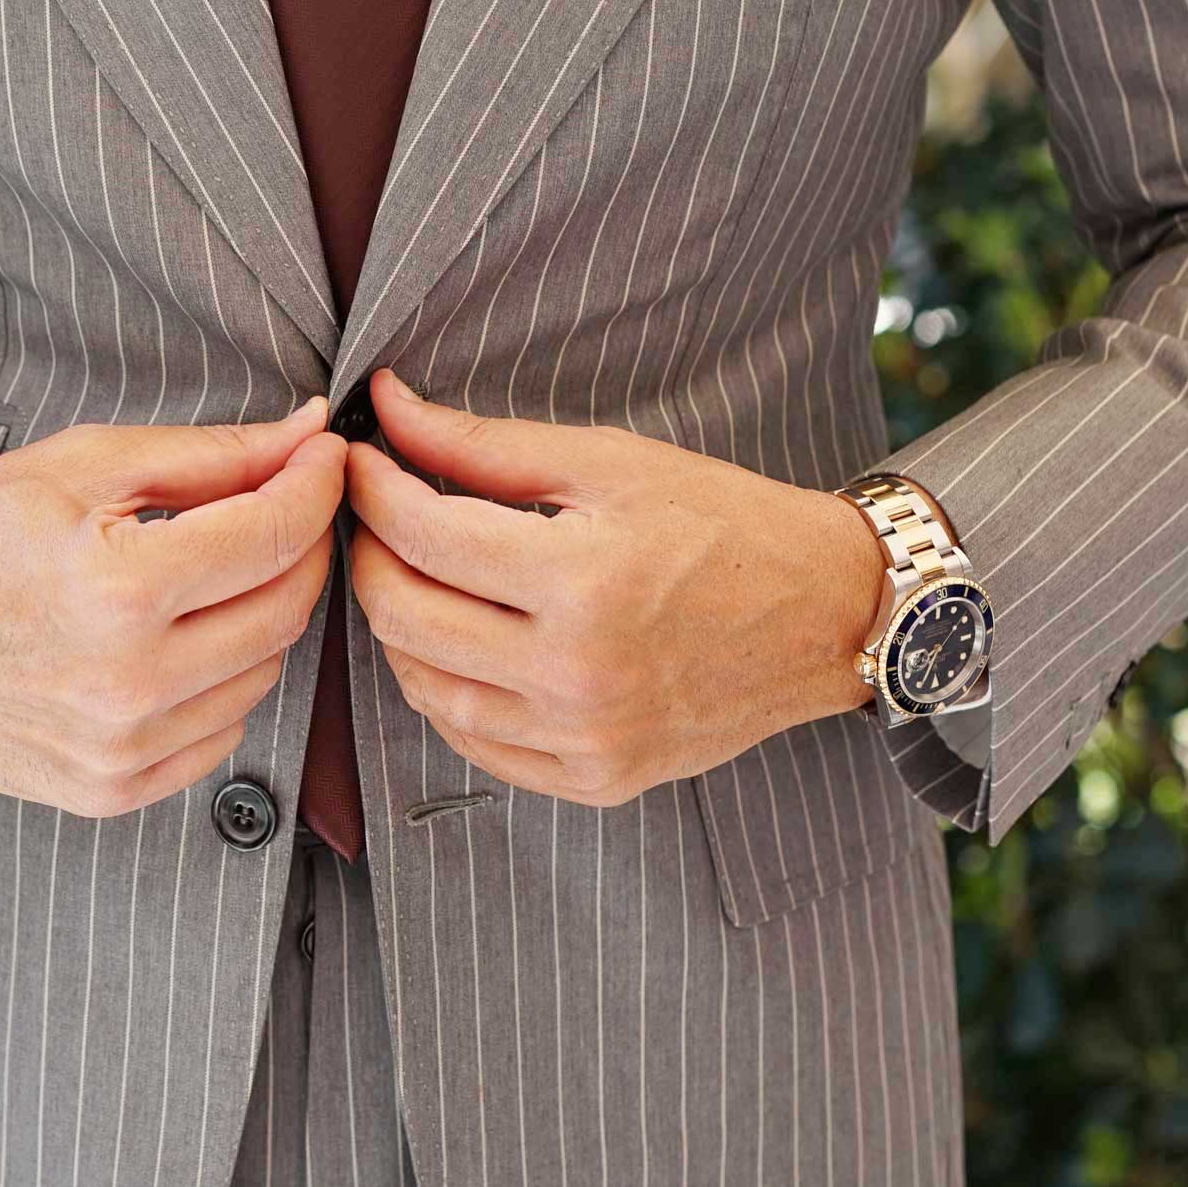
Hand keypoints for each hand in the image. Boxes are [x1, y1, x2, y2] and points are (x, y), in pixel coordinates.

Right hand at [0, 398, 346, 816]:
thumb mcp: (84, 465)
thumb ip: (210, 456)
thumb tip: (306, 437)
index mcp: (121, 590)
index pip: (276, 535)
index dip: (316, 484)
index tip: (322, 456)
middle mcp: (128, 683)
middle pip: (285, 607)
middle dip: (298, 545)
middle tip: (276, 505)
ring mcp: (120, 749)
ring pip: (264, 673)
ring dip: (259, 615)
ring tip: (205, 575)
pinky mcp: (110, 791)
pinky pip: (222, 734)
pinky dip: (220, 683)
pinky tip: (174, 643)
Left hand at [343, 369, 887, 807]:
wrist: (825, 615)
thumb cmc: (725, 524)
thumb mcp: (609, 463)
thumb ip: (486, 445)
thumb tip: (387, 408)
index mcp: (581, 582)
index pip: (422, 535)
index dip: (373, 488)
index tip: (362, 459)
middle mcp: (576, 674)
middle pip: (404, 617)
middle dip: (369, 555)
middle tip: (379, 517)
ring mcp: (584, 739)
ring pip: (426, 689)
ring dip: (399, 627)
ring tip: (415, 576)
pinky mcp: (595, 778)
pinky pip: (476, 745)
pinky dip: (446, 692)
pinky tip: (459, 645)